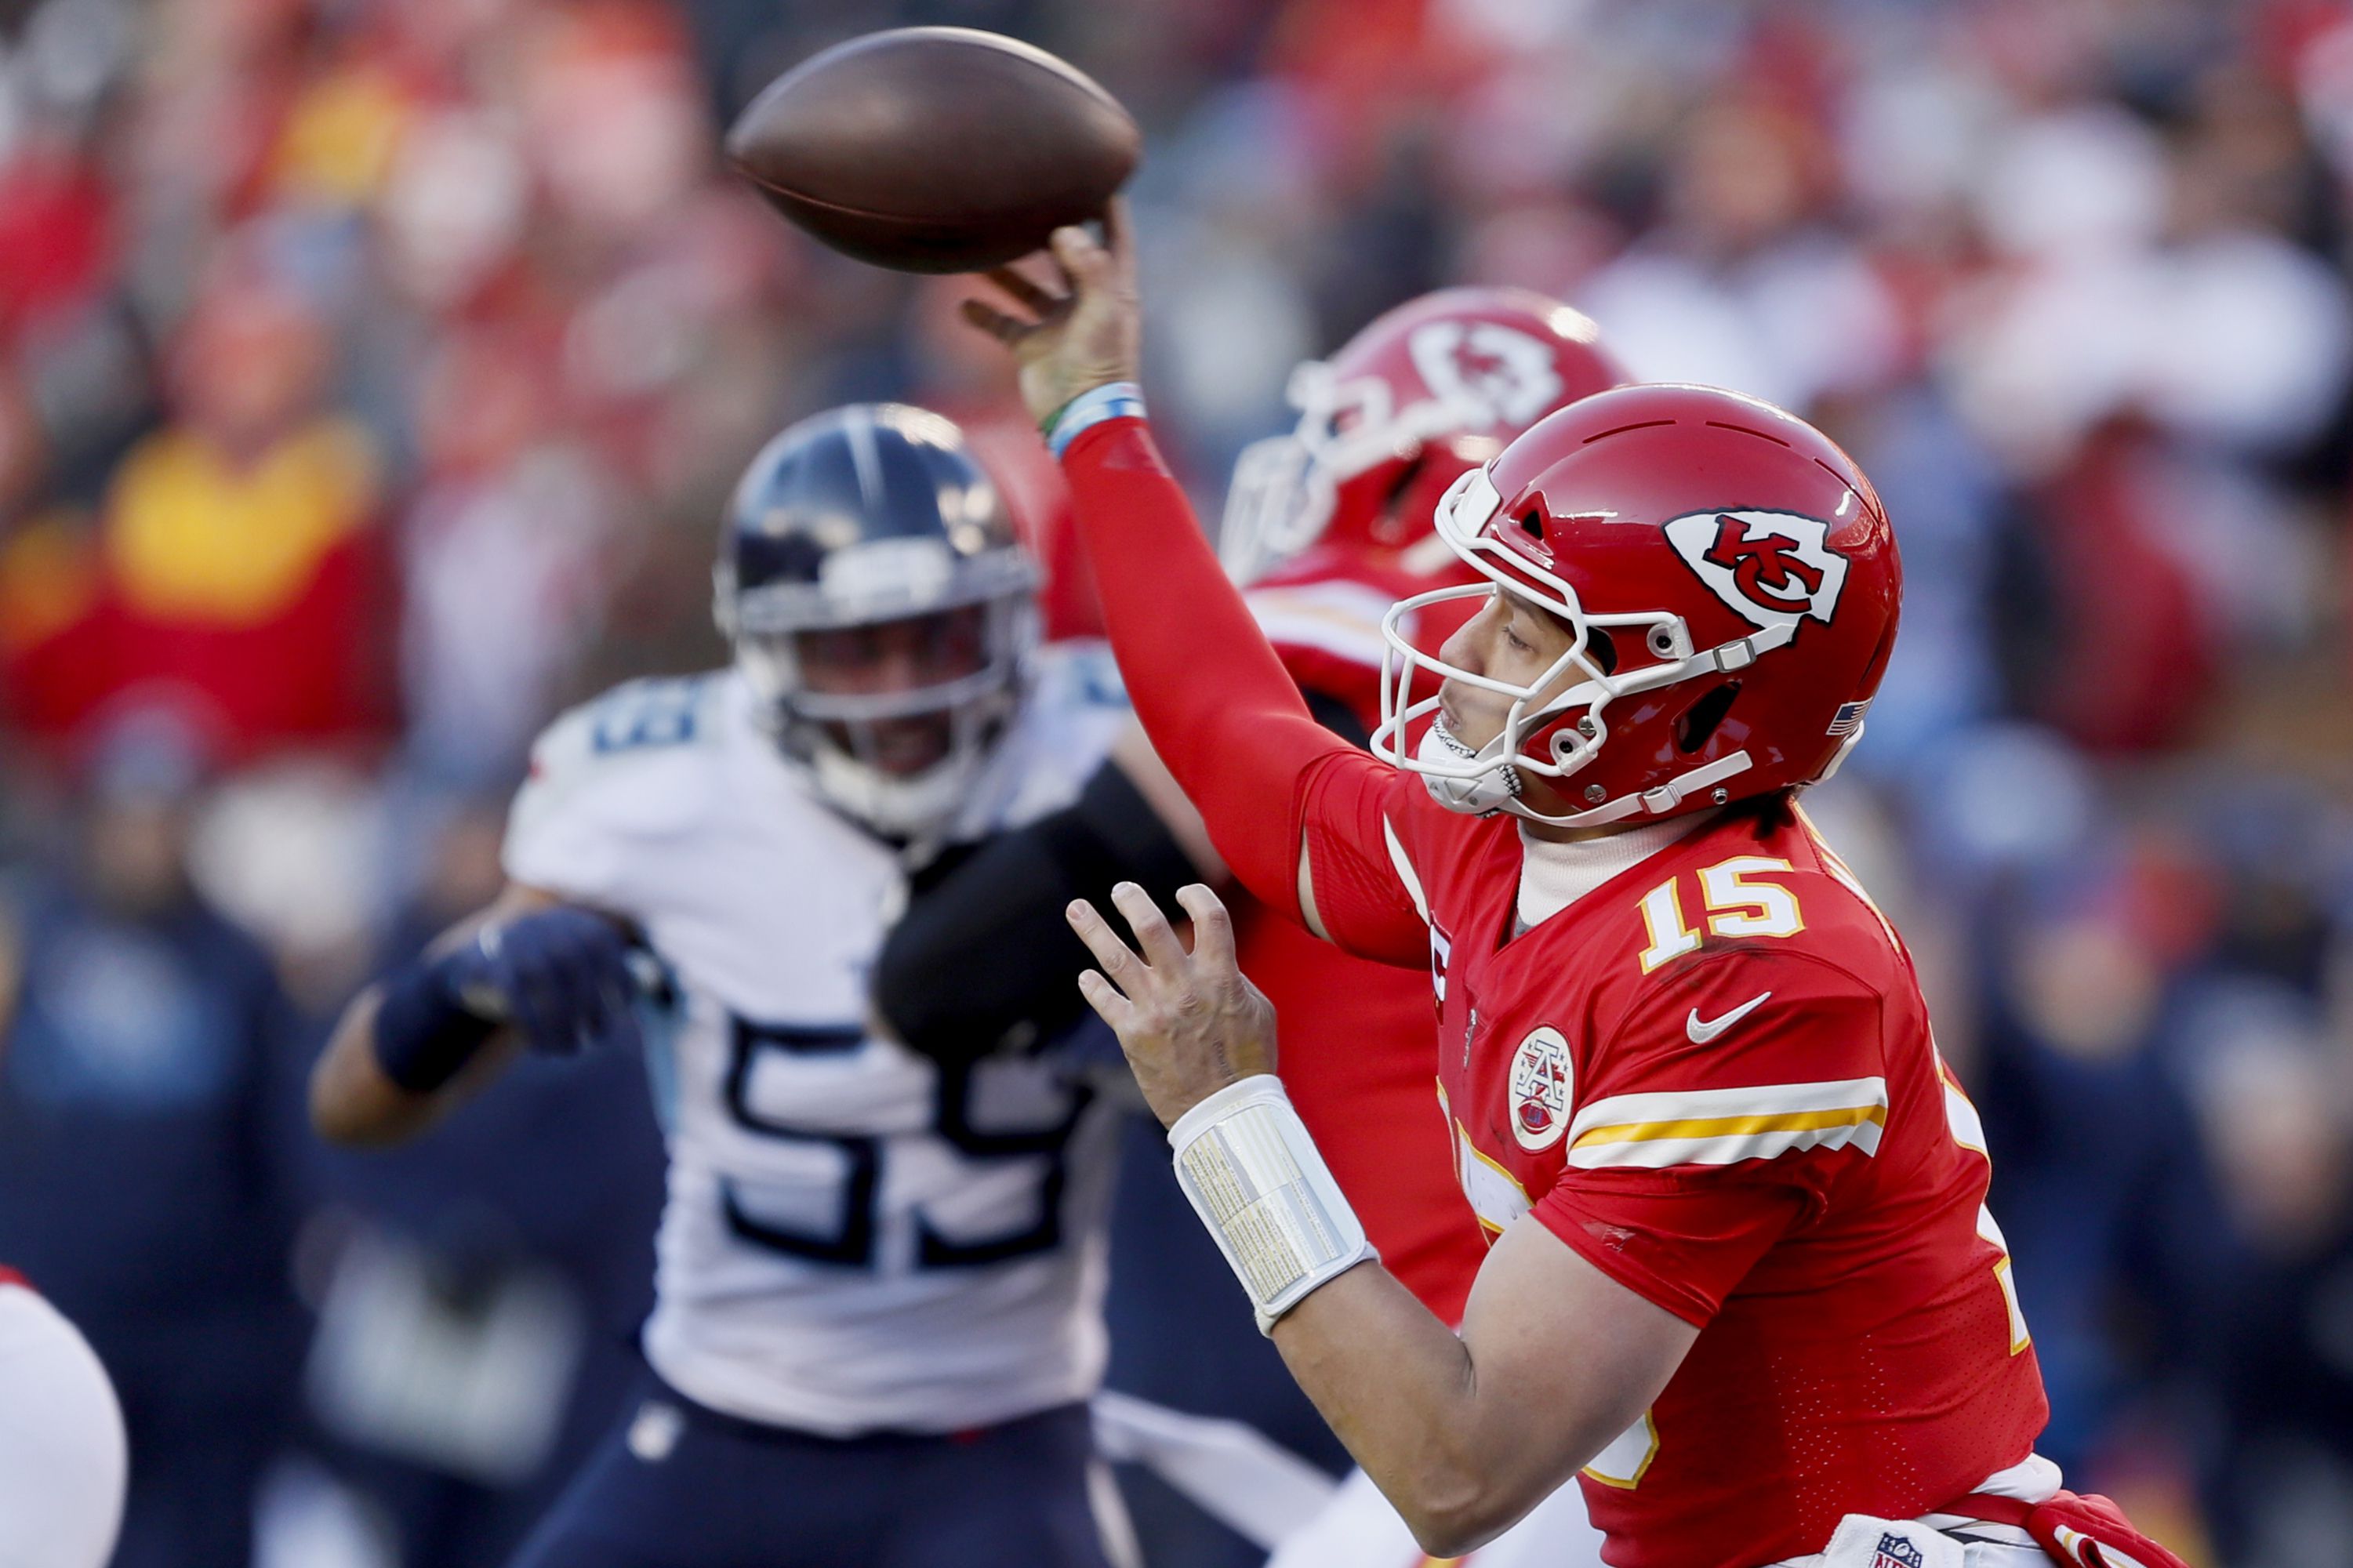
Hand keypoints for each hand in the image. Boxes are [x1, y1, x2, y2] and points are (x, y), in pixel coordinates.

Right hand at [442, 905, 643, 1057]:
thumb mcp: (578, 966)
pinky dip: (533, 1027)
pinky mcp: (487, 966)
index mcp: (573, 922)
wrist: (474, 969)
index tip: (618, 1013)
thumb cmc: (545, 978)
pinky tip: (541, 1047)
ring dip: (561, 1023)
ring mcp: (514, 942)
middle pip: (575, 964)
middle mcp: (545, 925)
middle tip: (594, 1038)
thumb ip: (610, 973)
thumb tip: (652, 987)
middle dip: (590, 1007)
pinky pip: (516, 997)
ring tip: (569, 1050)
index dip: (619, 981)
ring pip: (545, 980)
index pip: (604, 946)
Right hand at [962, 198, 1141, 429]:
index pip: (1115, 237)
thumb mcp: (1102, 309)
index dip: (1109, 207)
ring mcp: (1057, 325)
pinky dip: (984, 313)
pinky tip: (962, 303)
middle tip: (1023, 199)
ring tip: (978, 246)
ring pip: (1027, 286)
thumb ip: (1089, 266)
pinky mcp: (1033, 348)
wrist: (1081, 418)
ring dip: (1004, 269)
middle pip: (1066, 256)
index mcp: (1112, 289)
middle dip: (1048, 229)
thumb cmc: (1100, 363)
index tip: (1096, 173)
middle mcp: (1085, 301)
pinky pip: (1004, 323)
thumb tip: (1064, 230)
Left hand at [1066, 882, 1276, 1126]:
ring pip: (1115, 958)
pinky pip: (1105, 1001)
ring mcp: (1154, 1009)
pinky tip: (1086, 978)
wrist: (1224, 1113)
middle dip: (1132, 900)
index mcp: (1222, 976)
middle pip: (1151, 926)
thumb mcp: (1258, 1011)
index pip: (1210, 915)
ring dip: (1092, 929)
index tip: (1184, 892)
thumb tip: (1215, 957)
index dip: (1196, 894)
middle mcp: (1185, 987)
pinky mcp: (1132, 1035)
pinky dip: (1093, 986)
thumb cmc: (1249, 1062)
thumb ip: (1234, 979)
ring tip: (1076, 909)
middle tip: (1121, 890)